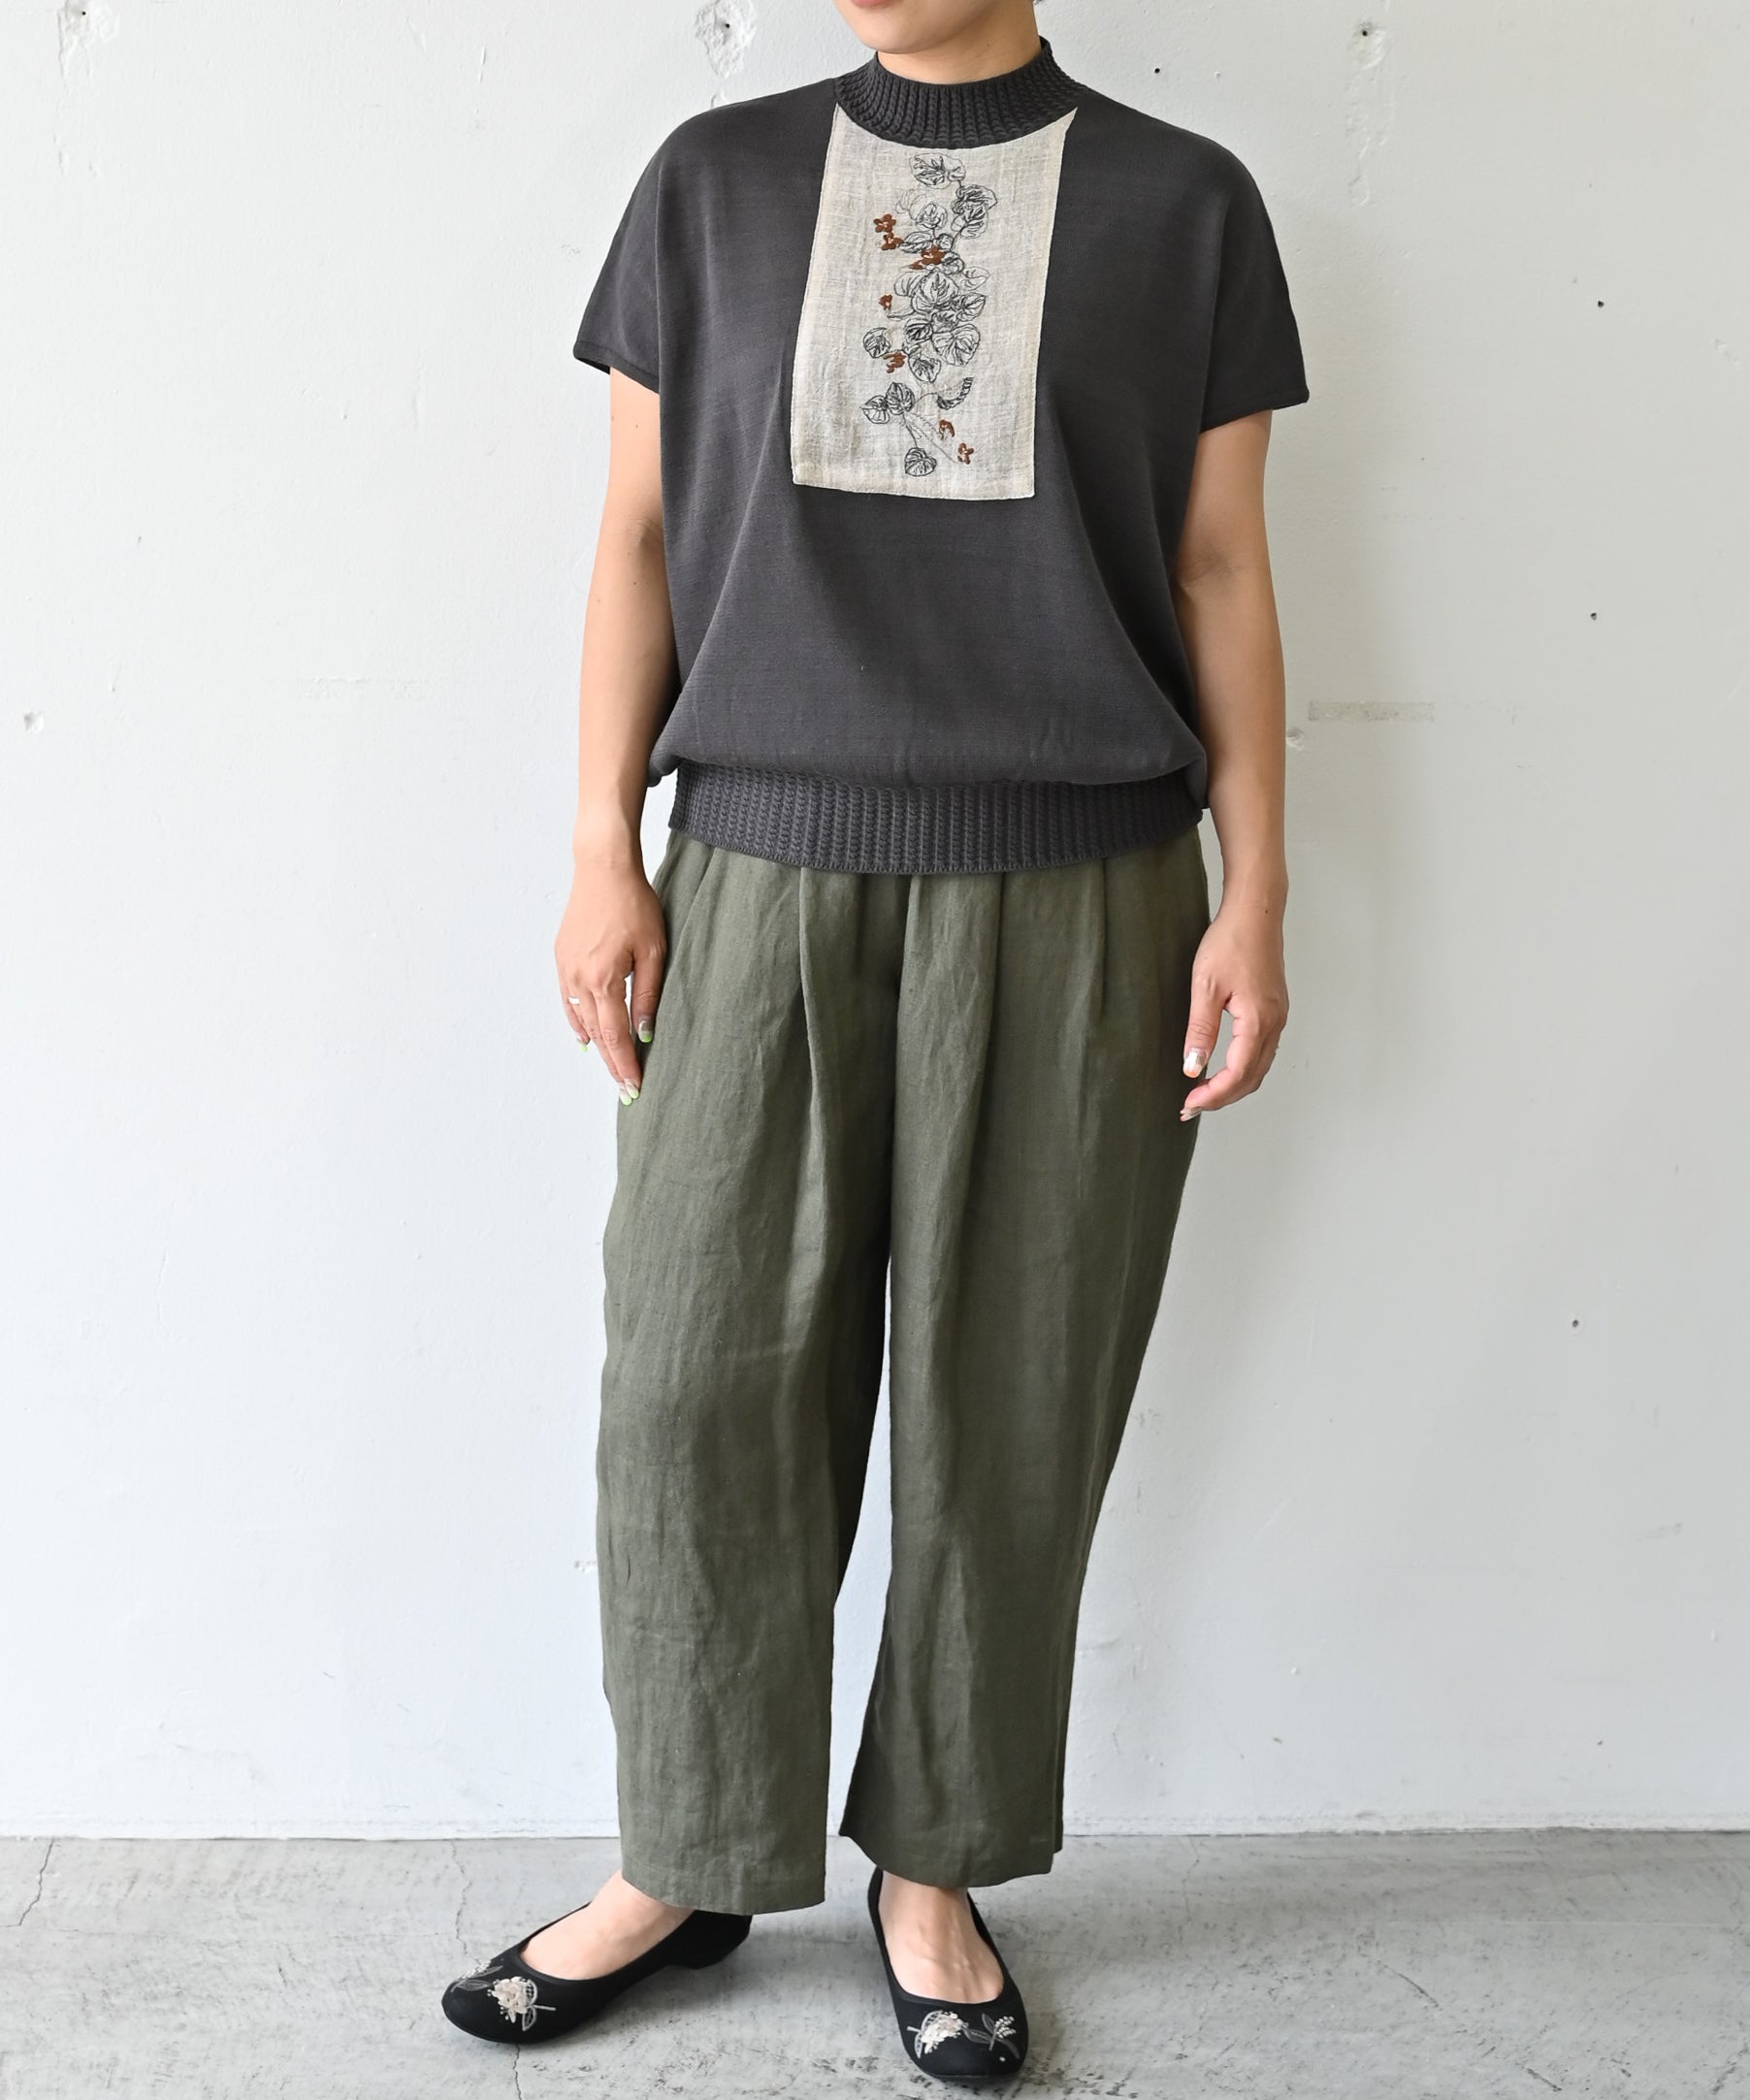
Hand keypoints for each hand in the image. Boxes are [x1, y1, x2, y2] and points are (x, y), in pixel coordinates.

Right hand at [555, 860, 665, 1104]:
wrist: (603, 869)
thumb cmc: (635, 904)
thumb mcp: (654, 951)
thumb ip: (648, 995)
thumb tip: (644, 1033)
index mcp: (604, 979)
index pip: (615, 1035)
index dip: (625, 1064)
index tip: (634, 1087)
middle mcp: (579, 979)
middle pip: (597, 1034)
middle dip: (612, 1064)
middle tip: (625, 1090)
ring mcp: (566, 969)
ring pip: (581, 1020)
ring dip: (596, 1047)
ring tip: (611, 1069)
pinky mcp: (562, 959)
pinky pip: (568, 1002)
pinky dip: (577, 1023)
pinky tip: (585, 1037)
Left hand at [1179, 901, 1287, 1118]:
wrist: (1255, 911)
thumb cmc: (1230, 941)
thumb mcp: (1205, 985)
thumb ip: (1200, 1029)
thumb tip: (1193, 1066)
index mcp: (1258, 1021)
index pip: (1237, 1075)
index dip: (1213, 1095)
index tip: (1189, 1102)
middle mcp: (1274, 1023)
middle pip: (1252, 1078)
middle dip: (1223, 1097)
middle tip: (1192, 1106)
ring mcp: (1278, 1017)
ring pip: (1259, 1067)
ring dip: (1234, 1086)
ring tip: (1205, 1093)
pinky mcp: (1275, 1009)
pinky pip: (1263, 1051)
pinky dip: (1244, 1068)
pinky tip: (1224, 1068)